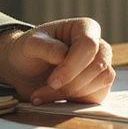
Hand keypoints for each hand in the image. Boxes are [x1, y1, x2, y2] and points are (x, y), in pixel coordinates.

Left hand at [0, 18, 114, 104]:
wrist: (26, 70)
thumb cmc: (30, 51)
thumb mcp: (30, 45)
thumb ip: (46, 47)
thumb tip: (64, 55)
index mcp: (84, 27)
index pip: (89, 45)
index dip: (72, 66)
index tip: (52, 81)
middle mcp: (98, 45)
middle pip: (97, 66)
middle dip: (70, 83)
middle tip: (44, 90)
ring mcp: (101, 66)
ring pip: (100, 82)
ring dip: (71, 94)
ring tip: (44, 95)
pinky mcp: (99, 86)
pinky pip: (98, 96)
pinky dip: (75, 101)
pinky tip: (55, 100)